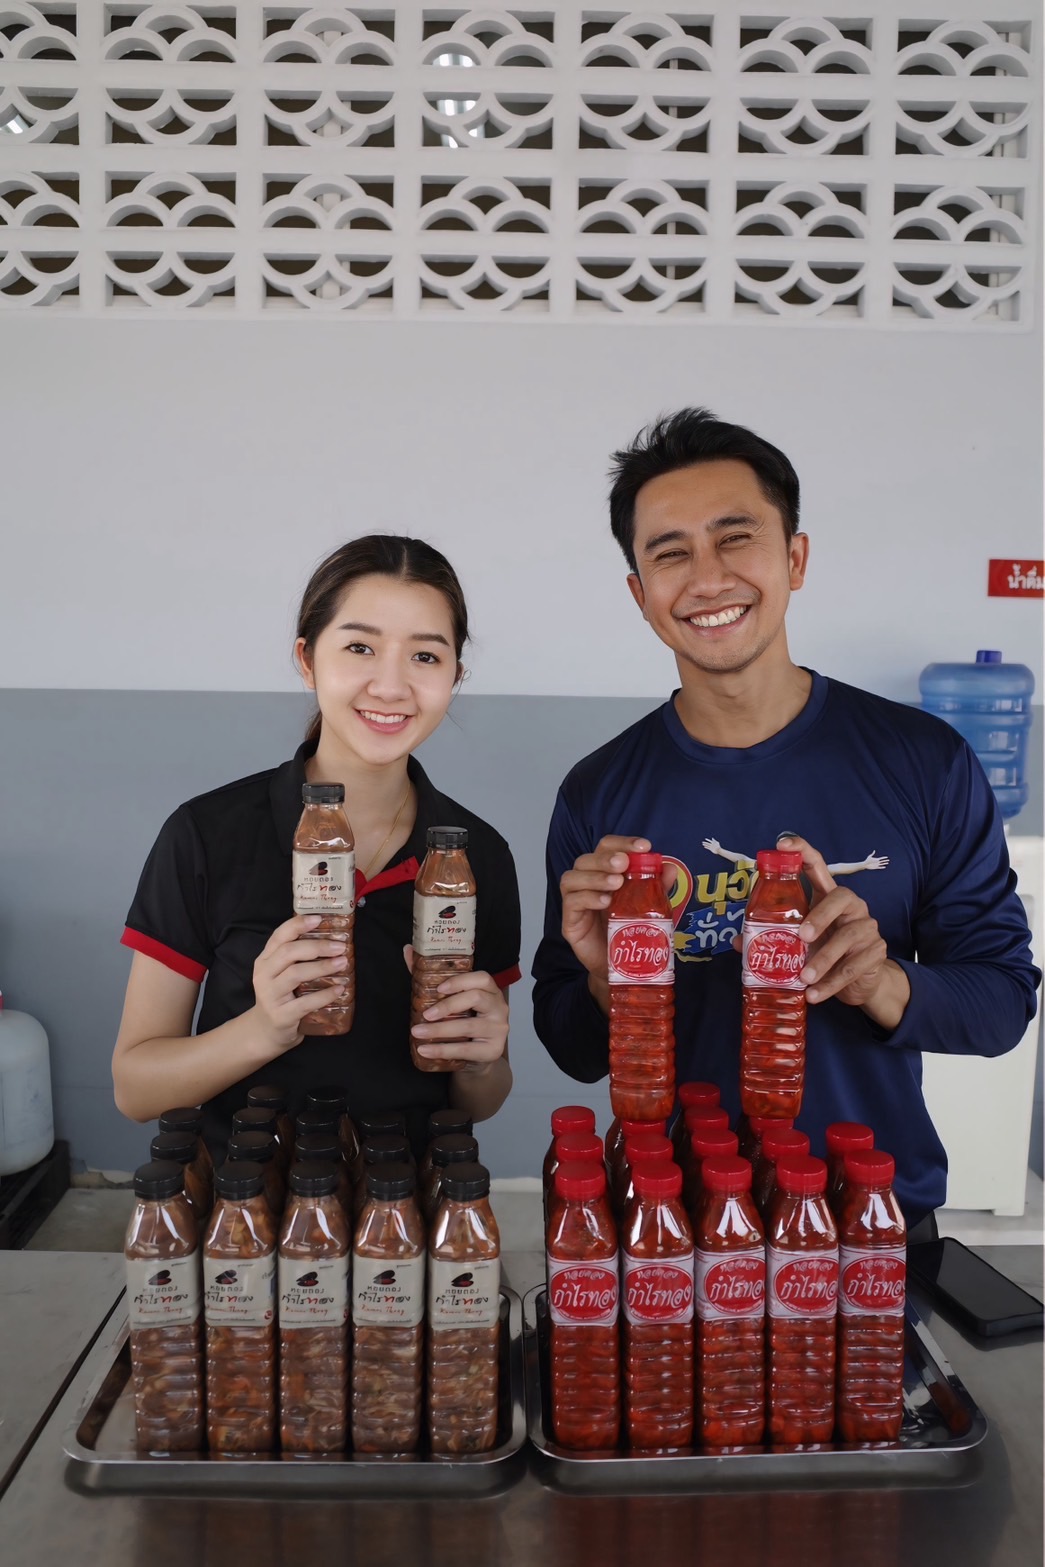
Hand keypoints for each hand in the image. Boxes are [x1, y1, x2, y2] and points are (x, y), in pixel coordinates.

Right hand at [251, 914, 349, 1049]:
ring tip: (343, 963)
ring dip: (322, 967)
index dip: (298, 925)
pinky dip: (325, 995)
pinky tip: (340, 989)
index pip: (279, 936)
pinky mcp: (281, 1015)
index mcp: (265, 960)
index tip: (319, 918)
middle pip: (289, 952)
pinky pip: (305, 1002)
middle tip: (340, 946)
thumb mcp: (281, 974)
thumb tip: (332, 938)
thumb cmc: (281, 997)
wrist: (265, 1032)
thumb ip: (297, 957)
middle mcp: (263, 975)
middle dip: (317, 946)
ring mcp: (270, 996)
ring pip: (295, 974)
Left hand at [405, 946, 508, 1071]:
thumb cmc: (464, 1022)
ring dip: (439, 1030)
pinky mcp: (493, 1050)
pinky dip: (443, 1050)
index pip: (482, 978)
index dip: (460, 981)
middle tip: (425, 1014)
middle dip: (447, 1005)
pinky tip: (425, 1050)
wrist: (477, 1057)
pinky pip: (466, 1049)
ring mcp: (499, 1029)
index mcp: (490, 991)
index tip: (439, 988)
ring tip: (418, 1032)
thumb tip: (408, 950)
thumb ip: (431, 977)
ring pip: (468, 1026)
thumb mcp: (451, 1001)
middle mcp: (499, 1007)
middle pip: (476, 998)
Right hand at [560, 835, 676, 975]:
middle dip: (605, 858)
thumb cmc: (632, 933)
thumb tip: (670, 868)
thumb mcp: (651, 908)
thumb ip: (658, 888)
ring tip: (616, 883)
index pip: (606, 848)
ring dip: (595, 876)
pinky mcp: (569, 923)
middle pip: (585, 860)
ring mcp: (575, 903)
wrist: (623, 969)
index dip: (622, 843)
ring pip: (572, 878)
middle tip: (624, 863)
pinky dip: (588, 898)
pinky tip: (606, 902)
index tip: (643, 846)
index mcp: (604, 874)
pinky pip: (571, 903)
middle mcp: (586, 884)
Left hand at [776, 835, 910, 1028]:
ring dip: (823, 959)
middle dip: (820, 916)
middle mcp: (851, 907)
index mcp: (828, 897)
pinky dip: (832, 983)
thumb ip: (774, 938)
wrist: (861, 982)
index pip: (817, 866)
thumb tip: (739, 942)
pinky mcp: (876, 952)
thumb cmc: (825, 953)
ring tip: (805, 977)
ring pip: (847, 937)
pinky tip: (815, 994)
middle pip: (840, 896)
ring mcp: (867, 928)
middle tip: (801, 937)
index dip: (802, 850)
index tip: (782, 844)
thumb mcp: (799, 944)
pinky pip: (853, 967)